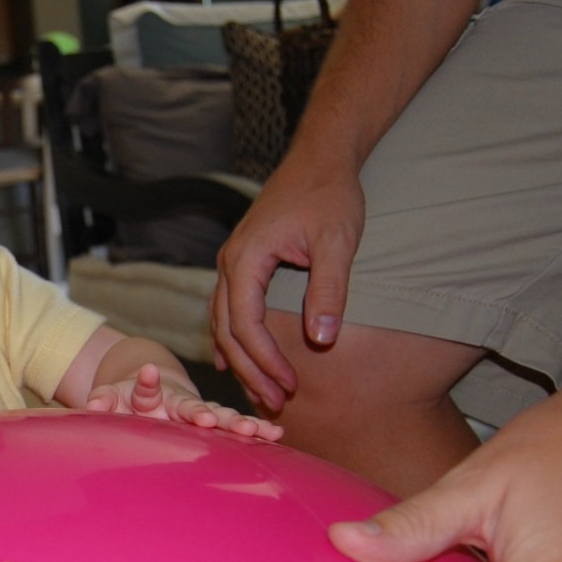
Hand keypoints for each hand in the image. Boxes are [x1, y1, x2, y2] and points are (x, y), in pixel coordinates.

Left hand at [86, 363, 282, 441]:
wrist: (153, 387)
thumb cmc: (128, 399)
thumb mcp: (110, 398)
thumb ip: (101, 401)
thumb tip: (92, 408)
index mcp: (150, 394)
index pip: (147, 388)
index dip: (147, 382)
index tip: (148, 374)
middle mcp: (179, 402)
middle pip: (192, 406)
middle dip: (202, 412)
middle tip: (210, 419)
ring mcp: (198, 413)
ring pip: (221, 417)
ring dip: (237, 423)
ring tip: (258, 429)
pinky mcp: (213, 424)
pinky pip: (234, 429)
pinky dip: (254, 431)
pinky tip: (276, 434)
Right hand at [211, 159, 363, 412]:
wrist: (321, 158)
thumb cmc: (331, 194)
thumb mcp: (338, 242)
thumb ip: (329, 290)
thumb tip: (323, 339)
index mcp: (246, 258)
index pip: (246, 323)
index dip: (265, 360)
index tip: (290, 385)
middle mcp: (230, 262)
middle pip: (227, 330)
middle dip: (249, 370)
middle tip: (276, 403)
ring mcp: (232, 262)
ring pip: (223, 323)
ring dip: (241, 360)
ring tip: (263, 392)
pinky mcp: (242, 264)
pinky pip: (227, 311)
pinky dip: (233, 341)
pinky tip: (235, 362)